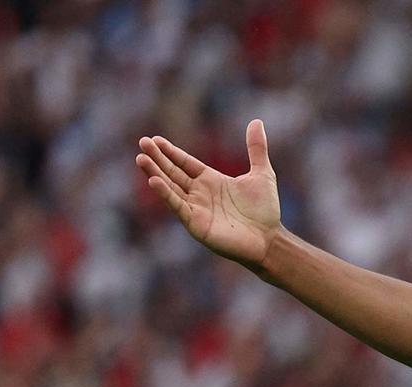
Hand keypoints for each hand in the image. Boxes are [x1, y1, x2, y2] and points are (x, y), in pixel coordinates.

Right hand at [137, 120, 281, 269]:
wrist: (270, 240)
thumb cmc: (266, 211)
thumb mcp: (262, 174)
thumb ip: (256, 149)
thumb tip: (257, 121)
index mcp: (211, 180)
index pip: (185, 163)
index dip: (171, 152)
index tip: (155, 140)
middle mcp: (200, 193)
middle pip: (173, 172)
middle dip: (158, 158)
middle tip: (142, 143)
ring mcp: (196, 208)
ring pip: (170, 187)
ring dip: (155, 173)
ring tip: (141, 158)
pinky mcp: (196, 223)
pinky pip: (177, 206)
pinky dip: (166, 194)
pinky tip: (154, 181)